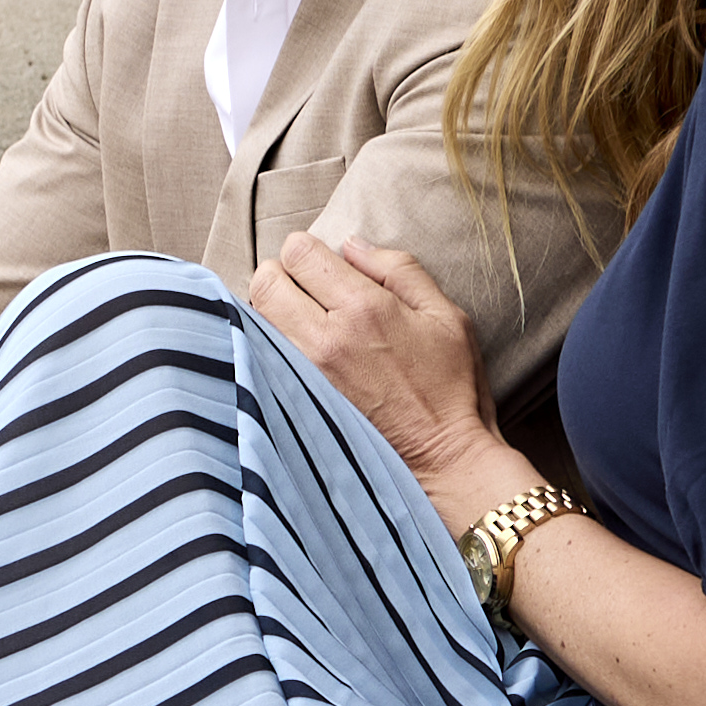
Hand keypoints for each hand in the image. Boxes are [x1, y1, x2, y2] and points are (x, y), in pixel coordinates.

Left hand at [252, 234, 497, 484]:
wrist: (444, 461)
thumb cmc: (451, 388)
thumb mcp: (446, 316)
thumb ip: (399, 270)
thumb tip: (352, 244)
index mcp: (366, 309)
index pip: (299, 253)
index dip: (306, 249)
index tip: (320, 264)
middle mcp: (326, 339)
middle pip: (265, 281)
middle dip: (280, 275)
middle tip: (303, 290)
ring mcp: (305, 375)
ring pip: (254, 320)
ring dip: (270, 312)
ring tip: (299, 321)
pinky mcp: (295, 403)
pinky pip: (259, 358)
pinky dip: (267, 346)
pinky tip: (295, 352)